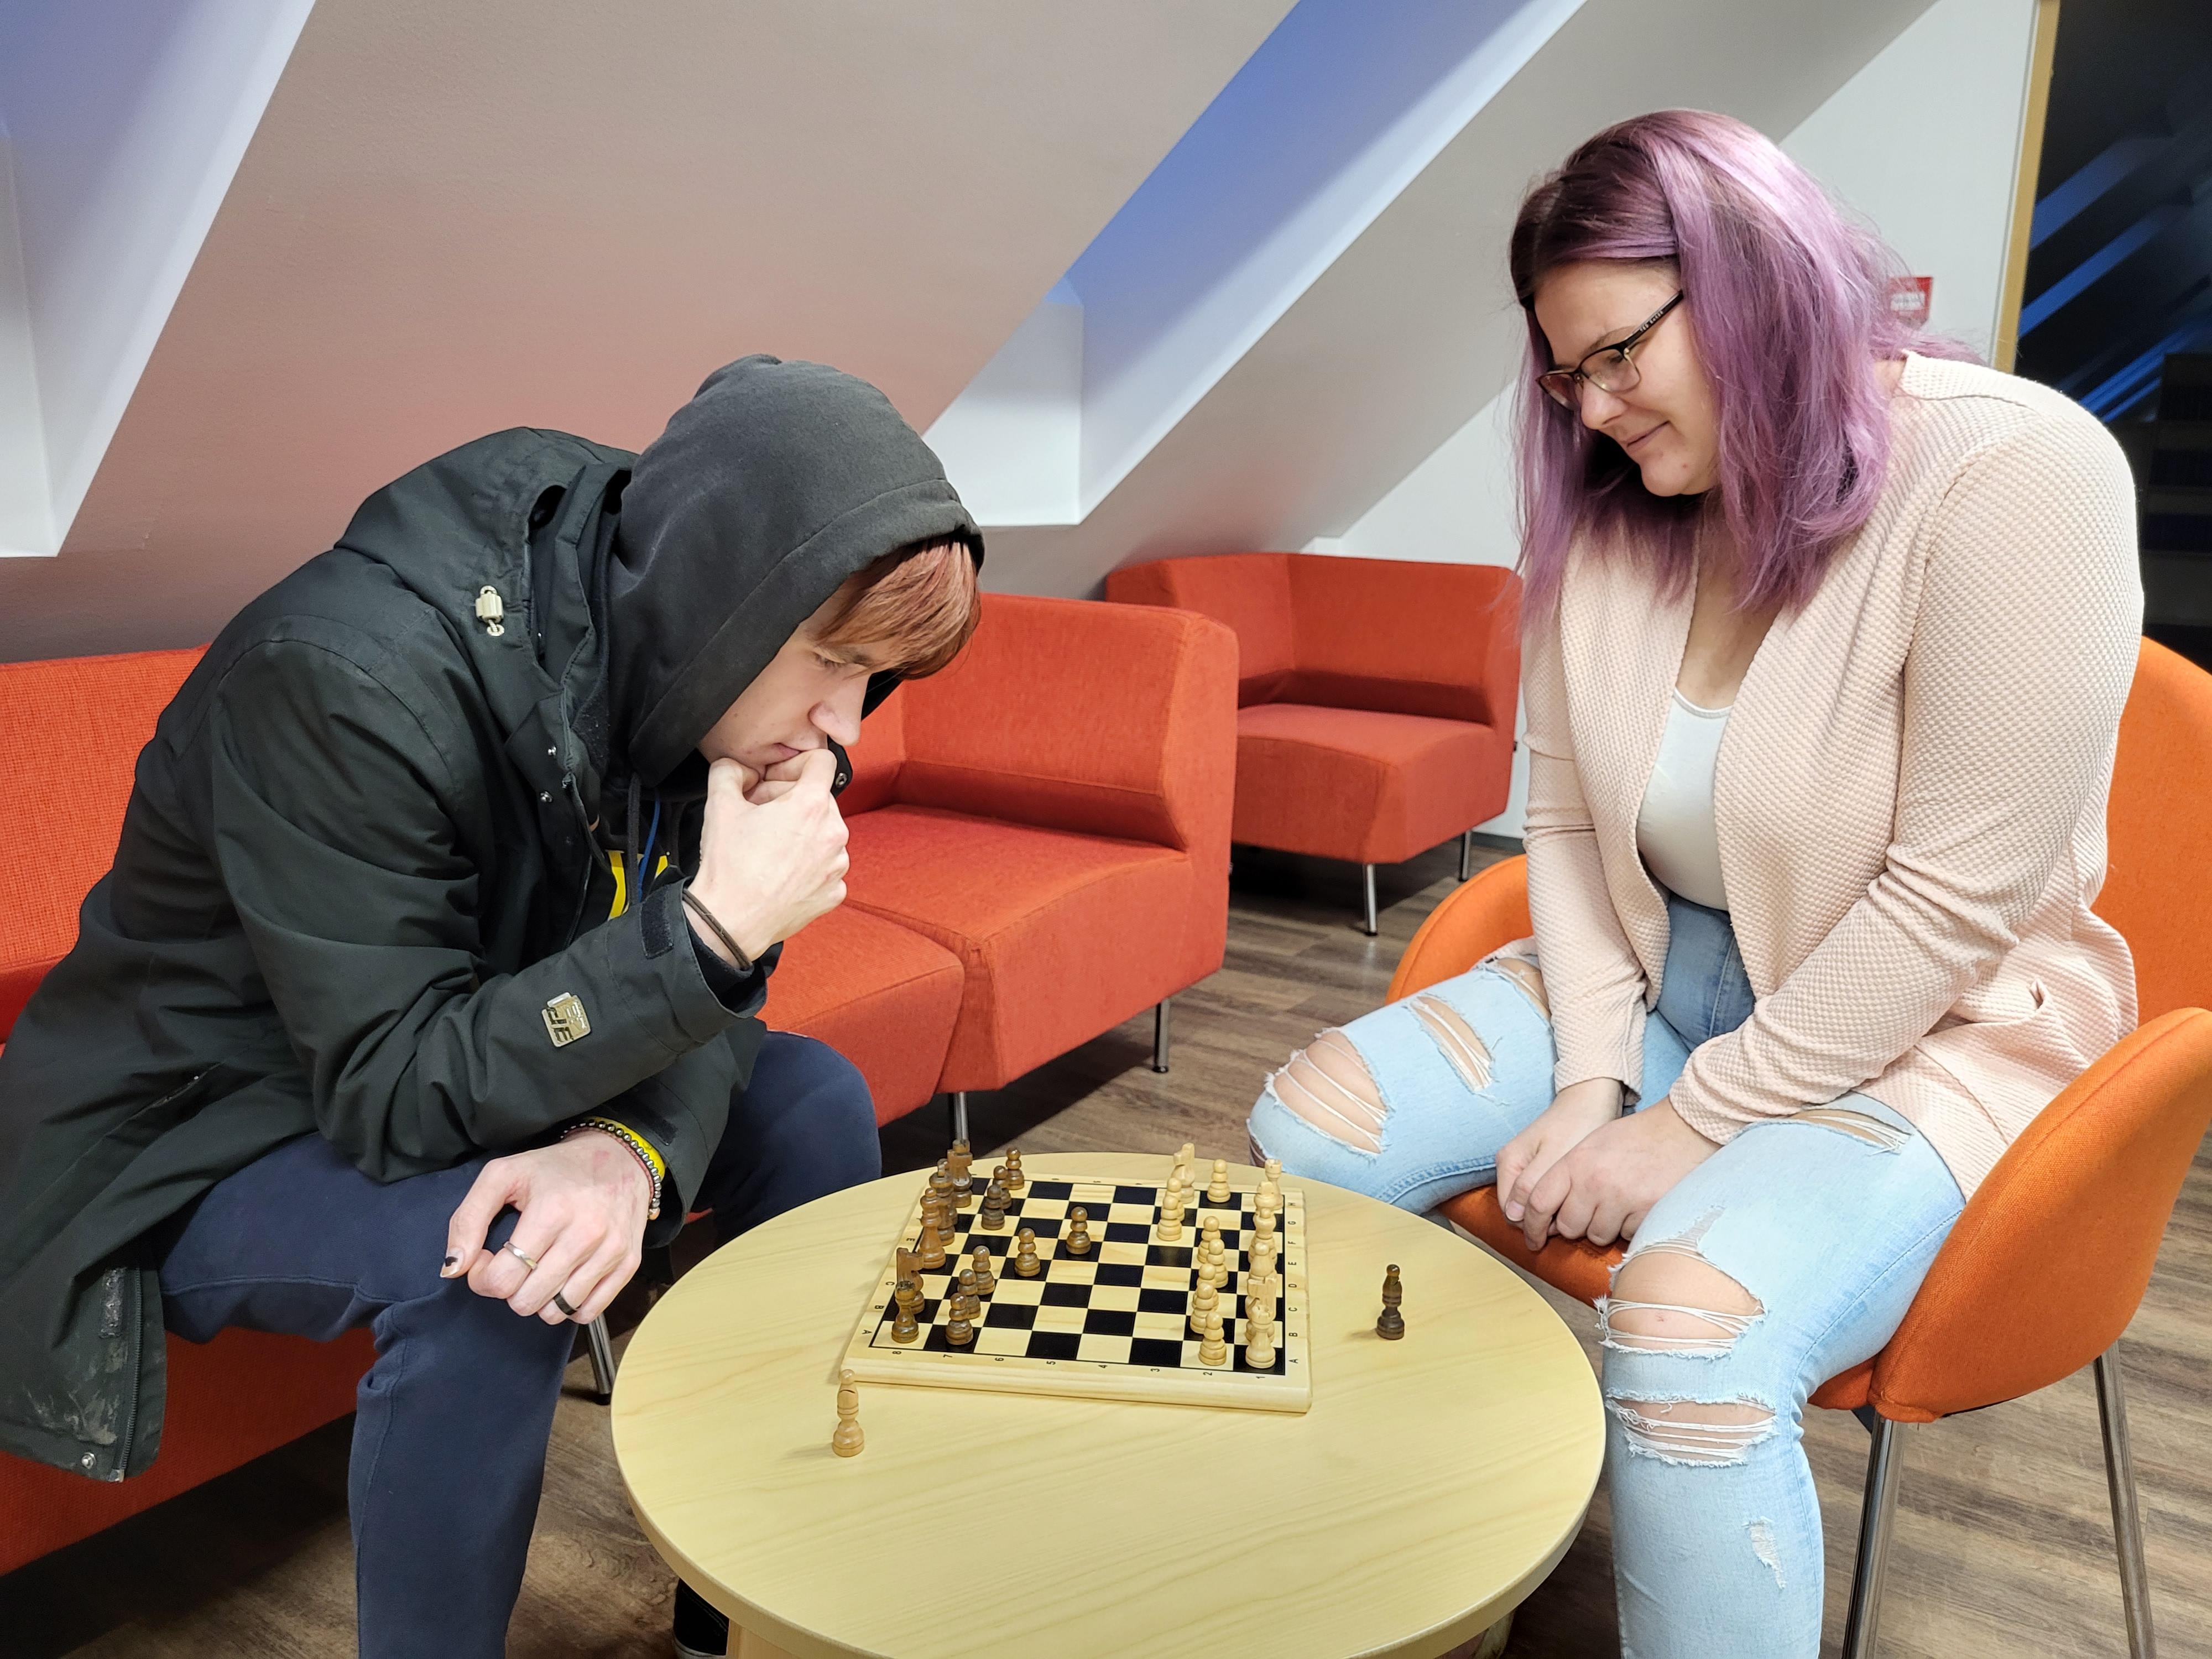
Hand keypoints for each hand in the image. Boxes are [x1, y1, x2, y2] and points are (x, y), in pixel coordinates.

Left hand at [441, 1134, 652, 1323]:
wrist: (621, 1157)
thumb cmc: (554, 1168)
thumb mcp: (503, 1175)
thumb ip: (468, 1219)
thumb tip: (452, 1270)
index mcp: (552, 1211)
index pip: (501, 1279)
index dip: (482, 1277)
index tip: (486, 1258)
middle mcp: (586, 1234)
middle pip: (526, 1301)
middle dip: (510, 1289)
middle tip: (514, 1264)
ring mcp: (611, 1252)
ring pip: (556, 1312)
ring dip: (539, 1298)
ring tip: (540, 1269)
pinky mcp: (629, 1264)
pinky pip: (588, 1312)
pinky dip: (569, 1305)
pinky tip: (564, 1279)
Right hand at [689, 749, 848, 961]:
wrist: (731, 922)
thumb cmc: (729, 868)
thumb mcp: (719, 805)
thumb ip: (729, 771)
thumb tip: (739, 769)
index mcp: (811, 806)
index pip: (821, 761)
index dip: (795, 764)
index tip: (777, 780)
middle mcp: (834, 833)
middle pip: (820, 798)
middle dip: (791, 800)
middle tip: (761, 815)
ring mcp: (837, 866)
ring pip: (824, 832)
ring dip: (801, 832)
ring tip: (769, 845)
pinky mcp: (835, 891)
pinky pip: (825, 865)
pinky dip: (807, 863)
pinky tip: (780, 870)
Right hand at [1497, 1078, 1622, 1241]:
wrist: (1591, 1098)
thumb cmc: (1577, 1125)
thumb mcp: (1555, 1157)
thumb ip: (1532, 1185)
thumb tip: (1512, 1216)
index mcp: (1508, 1163)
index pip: (1511, 1212)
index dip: (1534, 1226)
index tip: (1561, 1233)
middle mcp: (1511, 1165)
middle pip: (1520, 1209)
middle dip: (1543, 1220)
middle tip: (1573, 1224)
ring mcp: (1524, 1164)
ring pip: (1532, 1203)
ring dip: (1551, 1212)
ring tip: (1577, 1212)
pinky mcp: (1539, 1164)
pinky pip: (1542, 1193)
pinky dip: (1557, 1201)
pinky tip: (1576, 1200)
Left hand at [1517, 1098, 1719, 1249]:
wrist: (1680, 1130)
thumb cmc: (1634, 1137)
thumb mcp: (1591, 1144)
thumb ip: (1567, 1173)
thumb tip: (1544, 1208)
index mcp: (1575, 1162)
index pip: (1539, 1202)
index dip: (1532, 1225)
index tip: (1532, 1238)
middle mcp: (1595, 1183)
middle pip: (1568, 1226)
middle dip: (1575, 1225)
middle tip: (1590, 1211)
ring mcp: (1622, 1199)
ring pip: (1597, 1235)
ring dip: (1604, 1227)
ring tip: (1618, 1203)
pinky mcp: (1647, 1213)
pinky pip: (1627, 1236)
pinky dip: (1630, 1227)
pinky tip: (1638, 1205)